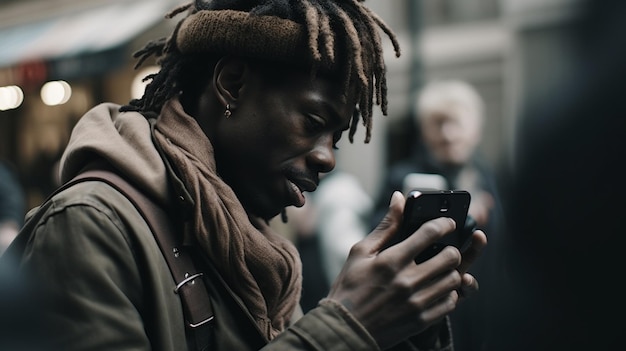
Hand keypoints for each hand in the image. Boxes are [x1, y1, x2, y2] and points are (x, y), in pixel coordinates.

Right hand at [326, 191, 486, 348]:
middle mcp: (406, 281)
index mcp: (391, 260)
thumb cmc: (350, 286)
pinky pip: (450, 302)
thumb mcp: (361, 252)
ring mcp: (416, 302)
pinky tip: (437, 288)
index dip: (444, 223)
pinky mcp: (421, 320)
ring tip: (441, 269)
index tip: (447, 223)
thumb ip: (386, 226)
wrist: (344, 328)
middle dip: (451, 248)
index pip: (430, 233)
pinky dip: (449, 293)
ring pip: (453, 279)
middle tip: (445, 248)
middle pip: (450, 256)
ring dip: (451, 271)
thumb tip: (399, 198)